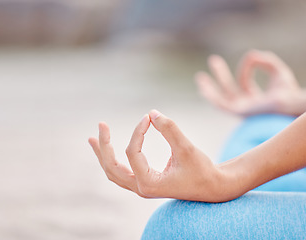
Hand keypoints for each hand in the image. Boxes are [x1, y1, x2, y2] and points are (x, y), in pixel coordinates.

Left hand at [88, 110, 235, 201]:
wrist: (214, 187)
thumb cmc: (202, 169)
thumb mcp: (187, 148)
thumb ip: (170, 130)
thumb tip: (152, 113)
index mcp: (149, 184)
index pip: (132, 153)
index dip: (138, 131)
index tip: (148, 117)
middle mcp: (142, 188)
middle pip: (111, 167)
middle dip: (104, 146)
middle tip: (101, 124)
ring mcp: (141, 188)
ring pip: (113, 172)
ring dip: (102, 155)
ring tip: (92, 138)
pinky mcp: (145, 183)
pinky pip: (121, 172)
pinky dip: (112, 160)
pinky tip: (107, 148)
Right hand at [195, 50, 300, 115]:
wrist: (289, 103)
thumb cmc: (289, 91)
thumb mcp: (278, 71)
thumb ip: (265, 60)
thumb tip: (250, 55)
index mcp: (257, 101)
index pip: (244, 81)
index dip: (246, 66)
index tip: (252, 57)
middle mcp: (247, 108)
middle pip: (229, 91)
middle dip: (220, 75)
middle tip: (213, 60)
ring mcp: (241, 112)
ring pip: (220, 101)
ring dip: (209, 89)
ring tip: (199, 77)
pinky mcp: (237, 114)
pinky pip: (221, 104)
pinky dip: (211, 95)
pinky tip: (203, 87)